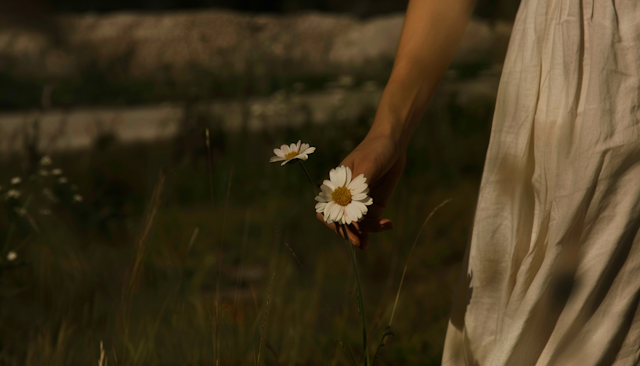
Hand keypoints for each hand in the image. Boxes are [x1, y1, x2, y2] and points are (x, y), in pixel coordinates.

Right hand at [316, 134, 405, 248]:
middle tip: (359, 243)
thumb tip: (350, 201)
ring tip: (379, 232)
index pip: (328, 208)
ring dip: (365, 232)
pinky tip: (387, 225)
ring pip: (357, 224)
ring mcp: (360, 201)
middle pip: (341, 220)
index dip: (334, 221)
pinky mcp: (374, 204)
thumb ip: (359, 183)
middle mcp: (346, 195)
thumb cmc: (376, 148)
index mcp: (337, 185)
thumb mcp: (368, 164)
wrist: (394, 142)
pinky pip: (371, 221)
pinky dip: (376, 227)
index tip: (346, 228)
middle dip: (348, 232)